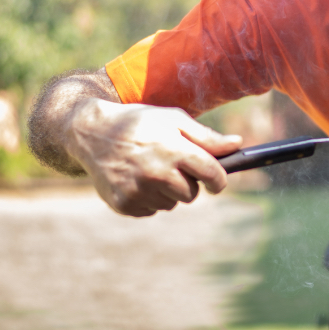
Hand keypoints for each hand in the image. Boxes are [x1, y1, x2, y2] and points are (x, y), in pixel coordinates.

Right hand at [65, 99, 241, 216]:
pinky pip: (152, 210)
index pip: (212, 175)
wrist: (91, 132)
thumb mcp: (173, 119)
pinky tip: (135, 178)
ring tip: (149, 168)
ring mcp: (138, 191)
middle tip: (170, 164)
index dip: (219, 180)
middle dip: (187, 182)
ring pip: (171, 203)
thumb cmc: (139, 122)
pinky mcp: (124, 204)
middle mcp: (156, 173)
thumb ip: (206, 137)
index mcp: (173, 150)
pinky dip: (148, 198)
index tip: (217, 181)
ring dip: (166, 190)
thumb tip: (237, 144)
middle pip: (192, 194)